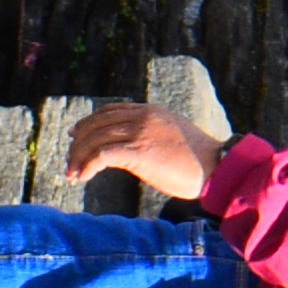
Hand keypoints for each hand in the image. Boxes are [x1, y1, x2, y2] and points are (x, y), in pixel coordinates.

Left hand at [62, 103, 209, 204]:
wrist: (217, 166)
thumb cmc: (201, 161)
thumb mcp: (174, 139)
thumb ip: (153, 137)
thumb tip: (137, 153)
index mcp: (151, 112)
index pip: (111, 110)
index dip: (89, 122)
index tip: (76, 135)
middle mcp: (142, 118)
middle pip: (97, 124)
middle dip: (78, 142)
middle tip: (70, 160)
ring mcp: (139, 132)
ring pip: (94, 139)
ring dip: (78, 157)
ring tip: (73, 174)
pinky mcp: (137, 151)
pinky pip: (101, 155)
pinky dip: (87, 165)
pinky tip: (83, 177)